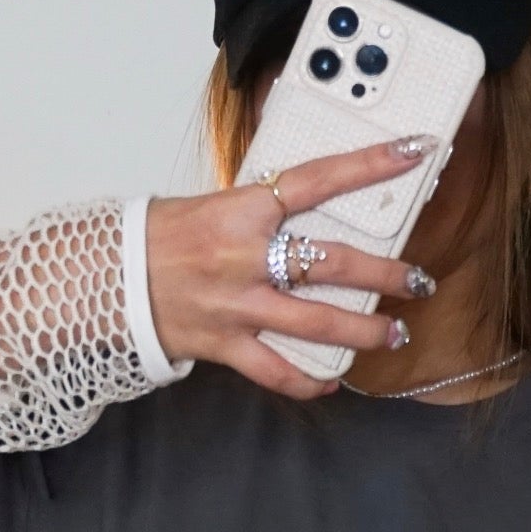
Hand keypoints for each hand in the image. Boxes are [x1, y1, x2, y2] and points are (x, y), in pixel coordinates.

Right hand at [146, 139, 437, 398]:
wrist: (112, 279)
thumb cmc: (164, 238)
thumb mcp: (217, 205)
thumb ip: (266, 209)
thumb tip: (314, 200)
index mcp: (244, 209)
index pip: (319, 179)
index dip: (370, 164)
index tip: (414, 150)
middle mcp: (246, 257)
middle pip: (332, 263)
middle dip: (385, 274)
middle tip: (418, 279)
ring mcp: (238, 305)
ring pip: (317, 322)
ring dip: (364, 331)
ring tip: (395, 333)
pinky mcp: (226, 345)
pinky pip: (277, 372)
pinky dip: (308, 381)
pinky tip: (332, 382)